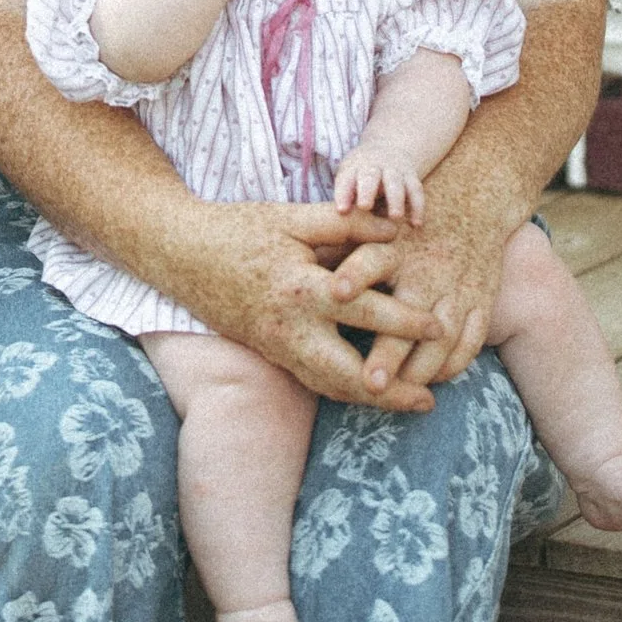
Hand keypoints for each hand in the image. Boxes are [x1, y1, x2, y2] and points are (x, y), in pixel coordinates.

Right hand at [160, 197, 439, 410]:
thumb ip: (346, 224)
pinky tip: (369, 393)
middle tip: (430, 398)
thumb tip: (397, 228)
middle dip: (392, 391)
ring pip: (331, 389)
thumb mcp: (294, 218)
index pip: (366, 312)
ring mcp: (278, 347)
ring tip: (410, 403)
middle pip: (350, 376)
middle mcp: (292, 329)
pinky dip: (344, 392)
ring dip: (371, 401)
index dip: (406, 320)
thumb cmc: (239, 228)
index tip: (440, 327)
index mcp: (302, 290)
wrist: (180, 253)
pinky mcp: (270, 354)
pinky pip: (313, 382)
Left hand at [327, 205, 514, 394]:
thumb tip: (293, 267)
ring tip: (399, 397)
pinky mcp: (480, 301)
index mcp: (393, 248)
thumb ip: (337, 245)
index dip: (353, 275)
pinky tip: (431, 382)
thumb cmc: (405, 223)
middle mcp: (426, 270)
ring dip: (422, 369)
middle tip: (371, 383)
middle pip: (409, 313)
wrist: (472, 198)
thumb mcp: (373, 227)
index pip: (370, 260)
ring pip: (443, 337)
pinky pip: (470, 341)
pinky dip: (453, 366)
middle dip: (391, 352)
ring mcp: (457, 288)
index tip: (335, 293)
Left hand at [335, 146, 426, 225]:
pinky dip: (417, 207)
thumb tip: (342, 215)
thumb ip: (346, 195)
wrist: (389, 148)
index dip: (343, 194)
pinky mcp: (411, 177)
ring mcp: (395, 170)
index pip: (346, 179)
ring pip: (395, 183)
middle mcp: (374, 166)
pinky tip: (416, 224)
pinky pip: (416, 191)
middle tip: (364, 206)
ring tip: (395, 217)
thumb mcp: (349, 176)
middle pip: (370, 176)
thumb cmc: (362, 172)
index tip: (342, 210)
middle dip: (367, 191)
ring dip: (395, 199)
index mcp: (354, 167)